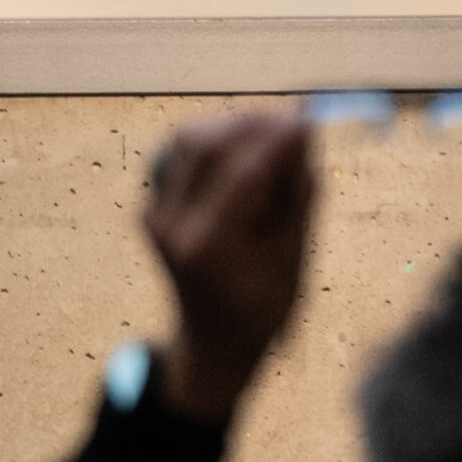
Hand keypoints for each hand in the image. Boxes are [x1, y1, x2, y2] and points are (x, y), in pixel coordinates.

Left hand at [143, 112, 316, 423]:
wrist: (213, 342)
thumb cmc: (262, 308)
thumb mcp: (294, 256)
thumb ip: (297, 192)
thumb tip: (307, 134)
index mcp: (210, 246)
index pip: (242, 171)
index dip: (279, 138)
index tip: (310, 118)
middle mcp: (173, 225)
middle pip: (203, 146)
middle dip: (253, 124)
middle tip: (293, 121)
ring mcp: (155, 216)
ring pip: (185, 141)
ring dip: (231, 127)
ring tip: (271, 134)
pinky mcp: (152, 208)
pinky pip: (177, 155)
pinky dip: (213, 140)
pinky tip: (243, 149)